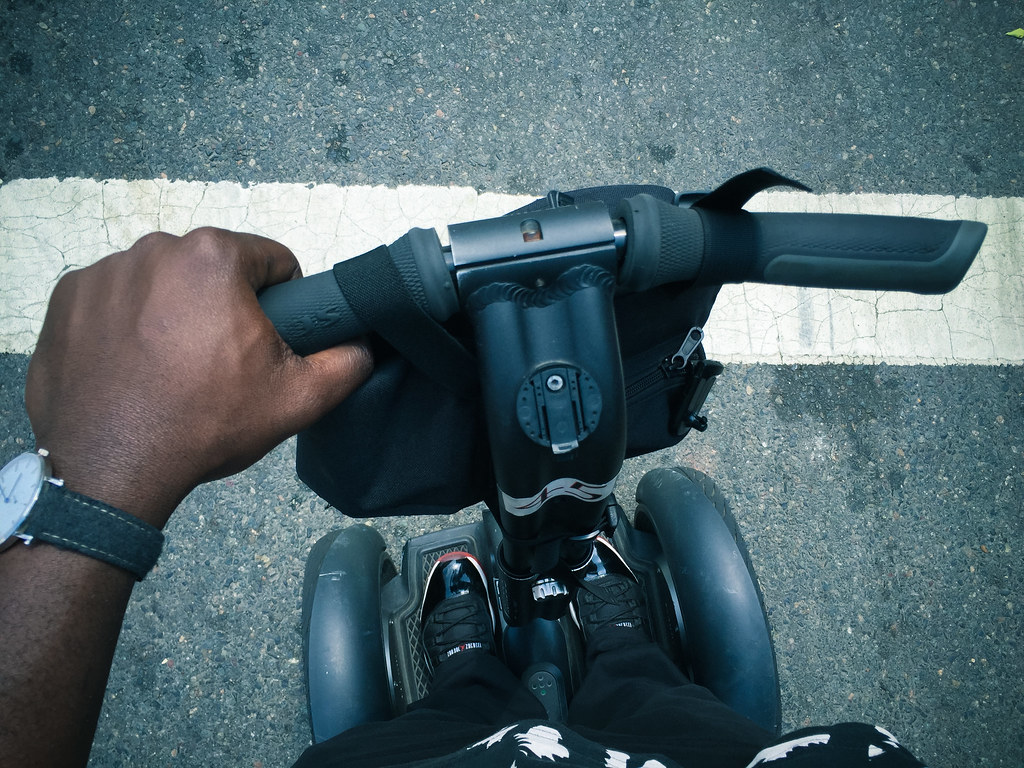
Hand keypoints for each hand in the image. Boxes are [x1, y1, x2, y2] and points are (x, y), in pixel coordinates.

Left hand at [24, 227, 371, 528]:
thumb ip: (347, 361)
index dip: (282, 303)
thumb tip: (364, 343)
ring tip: (173, 368)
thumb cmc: (205, 425)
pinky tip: (133, 366)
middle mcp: (154, 248)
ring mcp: (102, 272)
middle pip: (213, 270)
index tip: (266, 344)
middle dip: (224, 307)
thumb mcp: (299, 400)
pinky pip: (114, 299)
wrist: (111, 470)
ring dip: (175, 312)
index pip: (272, 262)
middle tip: (220, 364)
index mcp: (215, 258)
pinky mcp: (66, 299)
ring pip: (163, 282)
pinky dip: (126, 324)